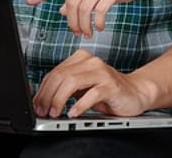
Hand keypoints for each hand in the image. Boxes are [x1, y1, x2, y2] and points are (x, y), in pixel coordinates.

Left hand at [26, 0, 171, 36]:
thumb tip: (63, 10)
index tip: (30, 1)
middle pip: (72, 1)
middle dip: (71, 22)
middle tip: (77, 33)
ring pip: (84, 7)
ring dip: (84, 25)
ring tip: (88, 33)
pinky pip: (99, 9)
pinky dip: (96, 22)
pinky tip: (99, 27)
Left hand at [32, 50, 157, 118]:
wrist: (135, 93)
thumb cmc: (107, 91)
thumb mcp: (82, 88)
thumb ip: (65, 88)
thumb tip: (42, 99)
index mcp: (81, 59)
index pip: (55, 72)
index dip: (42, 90)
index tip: (36, 105)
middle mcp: (91, 62)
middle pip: (61, 76)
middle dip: (48, 96)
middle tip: (43, 111)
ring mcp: (102, 72)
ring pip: (73, 82)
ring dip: (59, 100)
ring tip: (55, 113)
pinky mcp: (112, 85)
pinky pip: (92, 94)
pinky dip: (79, 105)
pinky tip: (73, 113)